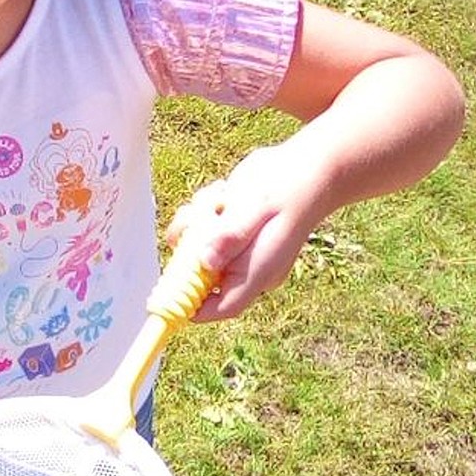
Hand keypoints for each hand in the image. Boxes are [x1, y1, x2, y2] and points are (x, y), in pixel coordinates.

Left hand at [165, 142, 326, 321]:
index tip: (167, 298)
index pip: (223, 307)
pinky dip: (202, 211)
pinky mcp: (230, 232)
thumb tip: (204, 261)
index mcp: (258, 272)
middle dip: (189, 250)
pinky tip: (222, 193)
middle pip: (202, 277)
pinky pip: (202, 230)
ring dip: (196, 224)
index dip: (194, 309)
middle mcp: (247, 267)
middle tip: (202, 220)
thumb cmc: (288, 189)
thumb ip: (230, 236)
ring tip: (218, 200)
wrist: (308, 167)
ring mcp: (239, 250)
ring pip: (197, 248)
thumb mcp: (256, 210)